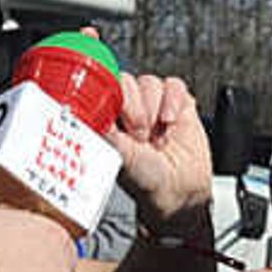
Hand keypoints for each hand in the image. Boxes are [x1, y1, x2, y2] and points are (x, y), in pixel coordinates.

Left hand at [110, 72, 213, 224]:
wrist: (179, 190)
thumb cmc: (147, 179)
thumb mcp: (123, 158)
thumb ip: (109, 134)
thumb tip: (91, 117)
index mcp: (109, 118)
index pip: (104, 89)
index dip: (113, 101)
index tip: (120, 123)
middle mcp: (130, 107)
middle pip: (127, 82)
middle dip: (135, 109)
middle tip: (140, 137)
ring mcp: (154, 103)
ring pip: (150, 83)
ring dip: (155, 109)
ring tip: (156, 137)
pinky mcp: (178, 103)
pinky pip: (174, 85)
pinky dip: (172, 101)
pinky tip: (170, 122)